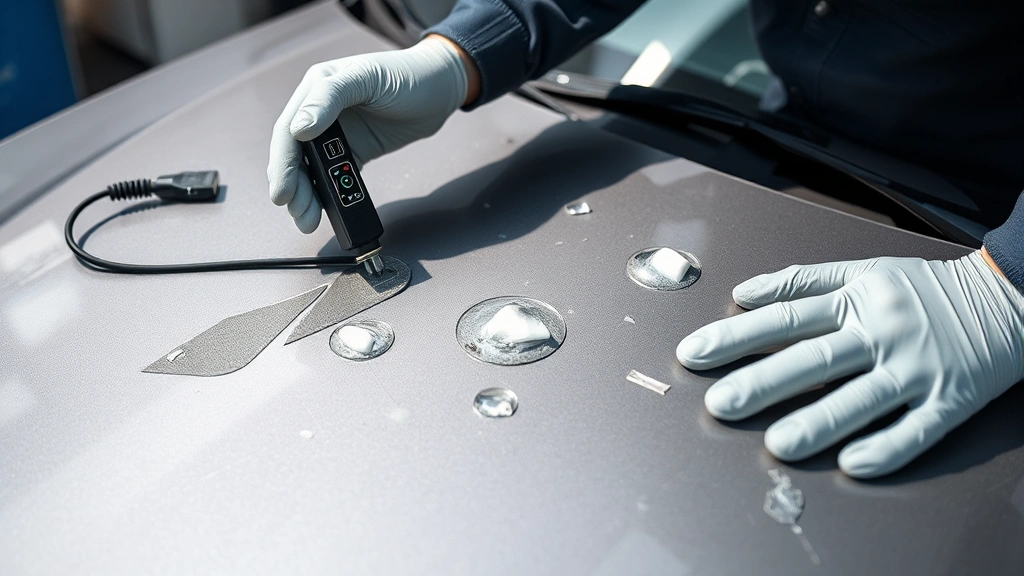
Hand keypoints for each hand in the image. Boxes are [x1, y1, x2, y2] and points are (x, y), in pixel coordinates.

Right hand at [267, 36, 469, 232]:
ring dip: (308, 196)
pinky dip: (329, 194)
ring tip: (308, 220)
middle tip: (298, 212)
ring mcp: (337, 133)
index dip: (282, 164)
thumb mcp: (367, 78)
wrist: (441, 88)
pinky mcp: (355, 150)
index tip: (282, 192)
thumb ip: (330, 98)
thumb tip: (299, 128)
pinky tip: (327, 209)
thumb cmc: (407, 74)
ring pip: (313, 169)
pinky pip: (336, 176)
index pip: (288, 131)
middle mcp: (321, 112)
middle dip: (294, 187)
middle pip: (296, 156)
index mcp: (317, 89)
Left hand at [677, 251, 1023, 477]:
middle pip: (814, 359)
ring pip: (861, 397)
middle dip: (762, 382)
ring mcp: (916, 367)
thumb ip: (803, 280)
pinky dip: (887, 445)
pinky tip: (854, 463)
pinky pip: (918, 428)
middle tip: (720, 403)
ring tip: (779, 444)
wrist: (1008, 294)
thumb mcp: (864, 270)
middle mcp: (880, 332)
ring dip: (818, 421)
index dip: (736, 337)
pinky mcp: (952, 398)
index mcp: (855, 300)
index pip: (784, 319)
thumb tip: (744, 293)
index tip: (695, 353)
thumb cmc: (924, 288)